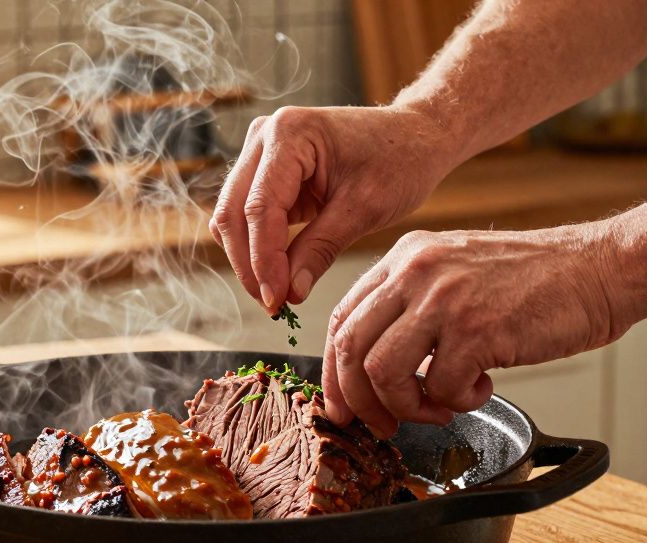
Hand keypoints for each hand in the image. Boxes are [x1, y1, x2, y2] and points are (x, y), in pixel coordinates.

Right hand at [209, 105, 458, 313]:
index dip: (264, 261)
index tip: (276, 300)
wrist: (414, 136)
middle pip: (233, 213)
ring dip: (248, 260)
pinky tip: (277, 274)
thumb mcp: (364, 209)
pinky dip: (256, 248)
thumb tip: (288, 293)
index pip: (260, 208)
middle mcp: (265, 135)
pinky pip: (245, 216)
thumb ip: (320, 250)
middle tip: (273, 304)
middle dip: (249, 265)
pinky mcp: (264, 172)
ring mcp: (260, 151)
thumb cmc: (399, 160)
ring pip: (231, 217)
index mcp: (290, 133)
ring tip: (276, 293)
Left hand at [321, 225, 627, 437]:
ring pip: (384, 372)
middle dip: (360, 400)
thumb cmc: (536, 281)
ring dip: (408, 406)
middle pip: (351, 348)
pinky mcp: (477, 328)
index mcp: (405, 258)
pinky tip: (482, 387)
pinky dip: (458, 402)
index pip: (341, 319)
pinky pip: (442, 388)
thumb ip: (411, 307)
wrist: (601, 268)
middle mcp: (416, 272)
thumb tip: (372, 368)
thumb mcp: (455, 272)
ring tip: (440, 407)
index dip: (335, 371)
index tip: (343, 405)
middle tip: (382, 424)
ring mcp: (444, 298)